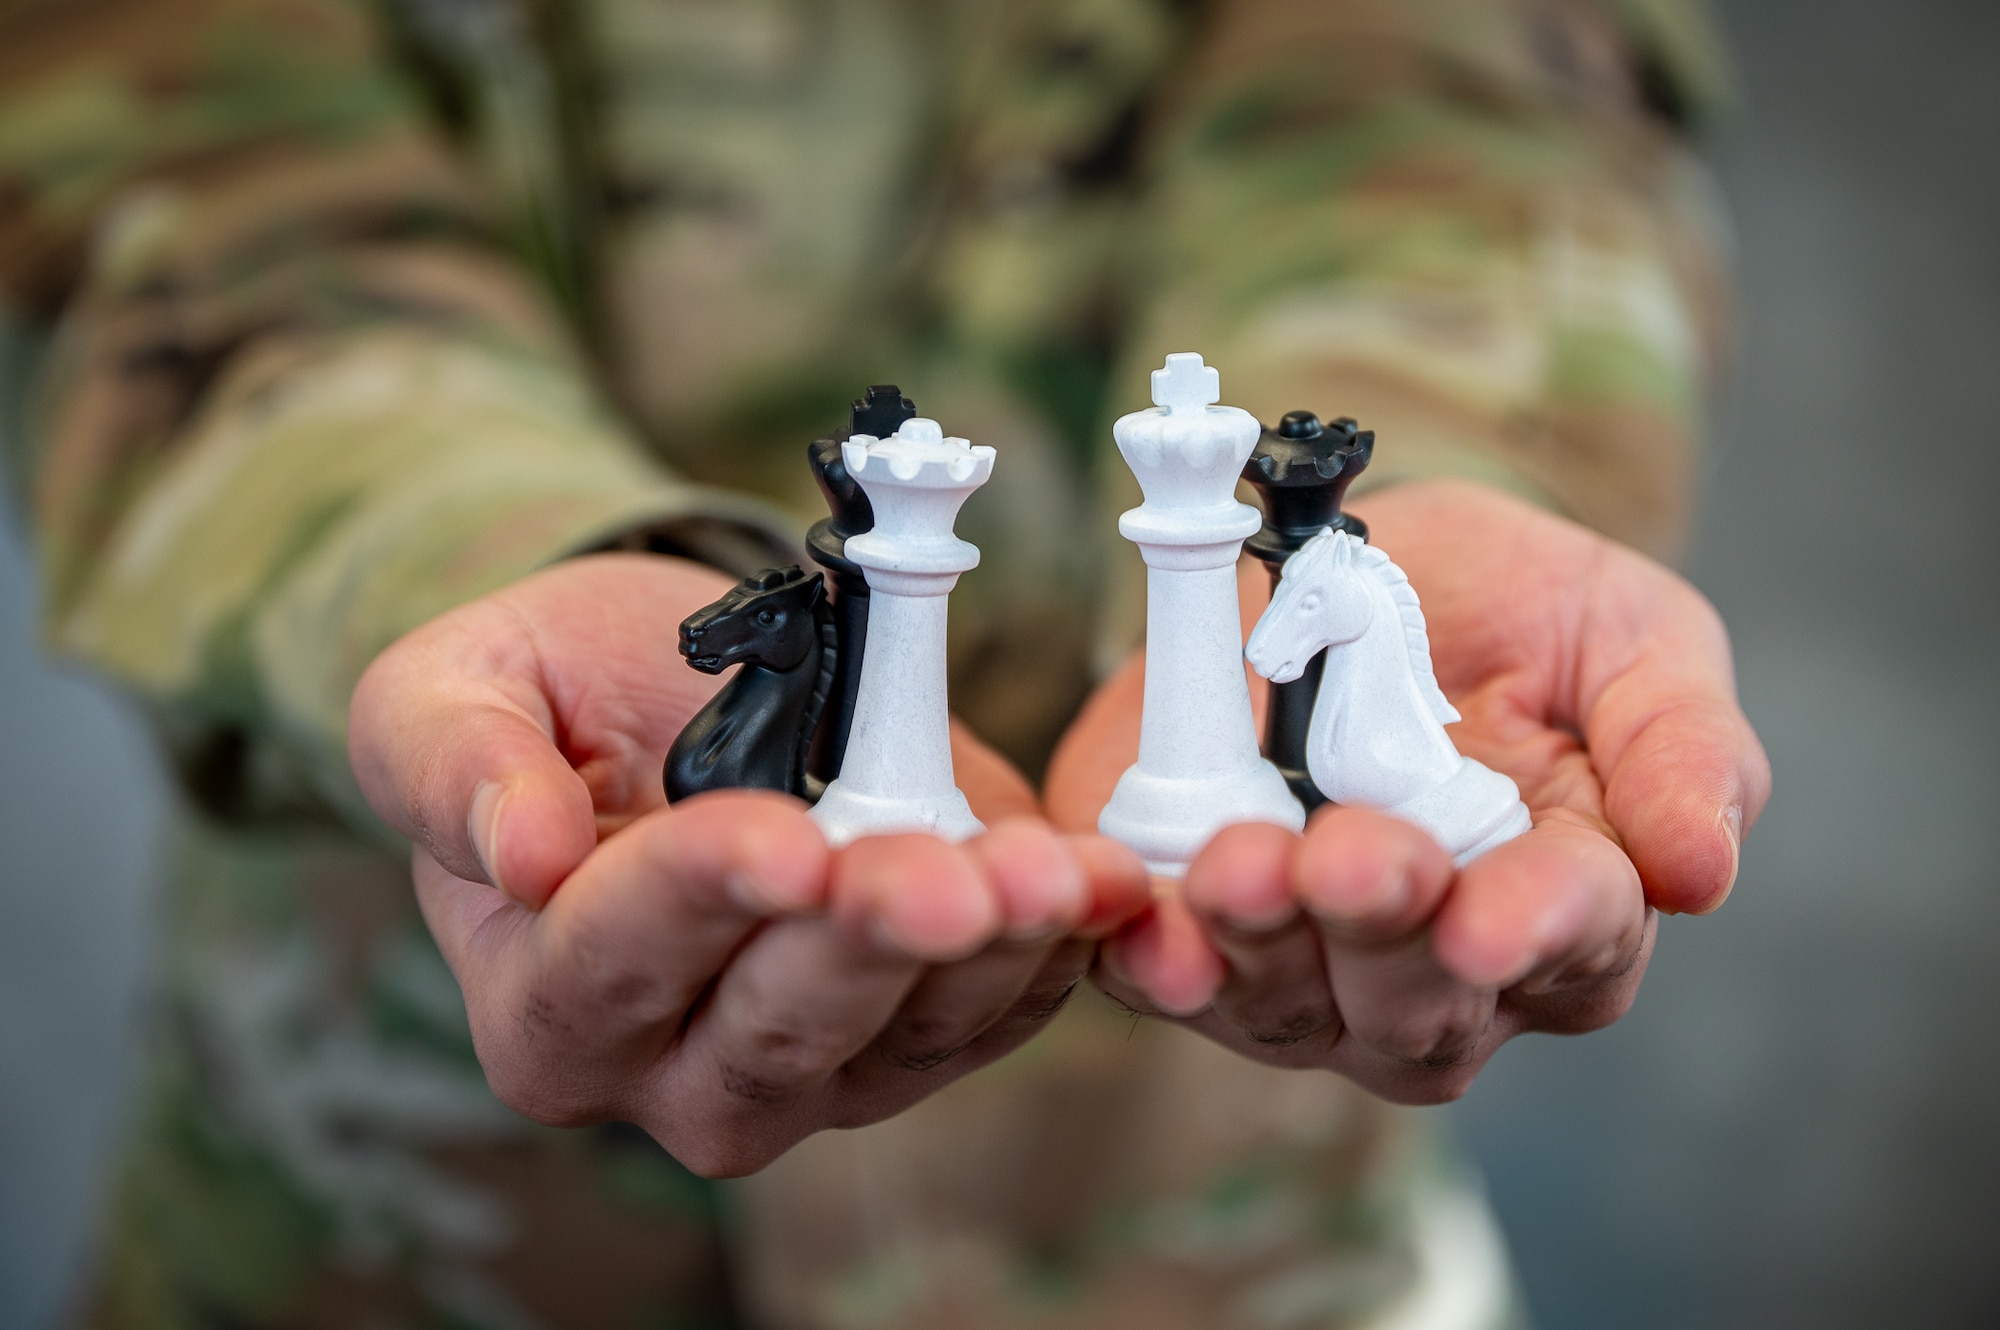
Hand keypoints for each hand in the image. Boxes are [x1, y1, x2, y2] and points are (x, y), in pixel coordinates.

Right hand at [351, 554, 1147, 1174]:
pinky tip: (1103, 886)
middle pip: (774, 1034)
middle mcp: (675, 1069)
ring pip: (905, 1039)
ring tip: (1054, 875)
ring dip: (990, 956)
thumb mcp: (447, 690)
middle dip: (866, 948)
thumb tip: (517, 856)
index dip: (699, 901)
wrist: (663, 704)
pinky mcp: (921, 1031)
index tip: (781, 842)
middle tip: (943, 875)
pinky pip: (997, 1014)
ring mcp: (814, 1065)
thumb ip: (450, 765)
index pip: (613, 963)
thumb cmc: (548, 699)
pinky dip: (1058, 951)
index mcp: (544, 1003)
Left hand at [1044, 480, 1770, 1102]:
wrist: (1349, 562)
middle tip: (1350, 858)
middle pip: (1419, 1009)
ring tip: (1238, 866)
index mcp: (1567, 908)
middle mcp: (1434, 969)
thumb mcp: (1631, 637)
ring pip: (1286, 1006)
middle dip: (1381, 936)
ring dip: (1258, 948)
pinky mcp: (1185, 927)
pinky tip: (1131, 917)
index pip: (1571, 946)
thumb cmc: (1516, 613)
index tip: (1487, 921)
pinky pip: (1159, 972)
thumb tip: (1701, 870)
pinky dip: (1144, 951)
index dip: (1533, 932)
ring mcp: (1303, 966)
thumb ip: (1679, 743)